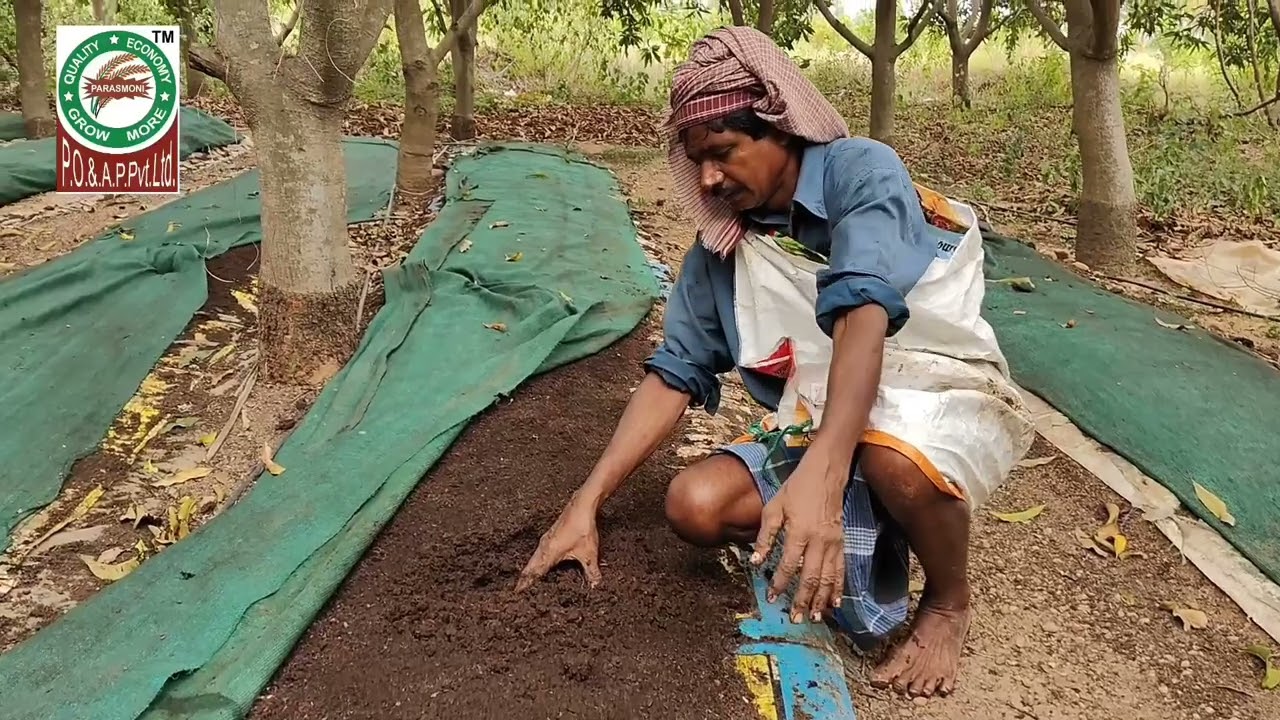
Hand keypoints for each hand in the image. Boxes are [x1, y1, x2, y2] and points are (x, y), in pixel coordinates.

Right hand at [516, 498, 602, 590]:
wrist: (581, 505)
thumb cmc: (582, 527)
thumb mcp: (589, 553)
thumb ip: (591, 572)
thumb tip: (595, 586)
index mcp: (548, 553)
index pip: (532, 574)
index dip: (524, 585)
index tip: (516, 596)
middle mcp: (543, 548)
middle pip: (529, 568)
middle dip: (524, 581)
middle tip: (517, 593)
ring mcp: (545, 541)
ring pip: (533, 560)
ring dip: (529, 571)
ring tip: (525, 583)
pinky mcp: (550, 537)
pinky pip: (538, 554)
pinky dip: (536, 563)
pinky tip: (540, 566)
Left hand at [751, 456, 845, 621]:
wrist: (826, 474)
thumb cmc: (796, 489)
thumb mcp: (773, 508)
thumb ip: (765, 536)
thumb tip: (755, 561)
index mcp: (800, 532)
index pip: (788, 565)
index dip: (779, 583)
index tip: (771, 598)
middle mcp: (819, 541)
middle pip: (811, 577)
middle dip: (803, 600)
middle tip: (795, 619)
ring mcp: (833, 543)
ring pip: (828, 578)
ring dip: (821, 600)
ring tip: (815, 618)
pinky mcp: (841, 543)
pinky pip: (841, 570)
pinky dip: (838, 588)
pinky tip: (835, 604)